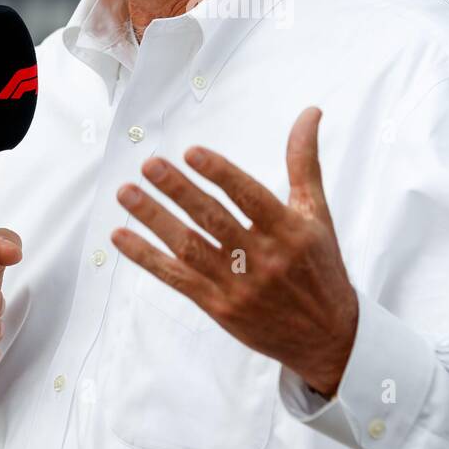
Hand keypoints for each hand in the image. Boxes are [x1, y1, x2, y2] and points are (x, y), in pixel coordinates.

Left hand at [111, 106, 358, 396]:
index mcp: (288, 232)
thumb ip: (304, 162)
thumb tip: (309, 112)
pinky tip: (122, 236)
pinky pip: (177, 279)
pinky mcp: (219, 307)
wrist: (326, 336)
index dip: (221, 174)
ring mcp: (237, 286)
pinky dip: (147, 258)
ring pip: (189, 248)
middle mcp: (262, 259)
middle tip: (150, 164)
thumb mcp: (317, 214)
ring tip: (126, 193)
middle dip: (179, 191)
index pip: (249, 197)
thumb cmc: (320, 266)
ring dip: (154, 219)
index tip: (192, 153)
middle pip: (213, 220)